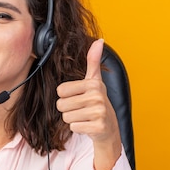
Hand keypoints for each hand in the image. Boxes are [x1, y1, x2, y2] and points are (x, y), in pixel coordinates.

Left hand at [55, 39, 121, 169]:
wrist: (109, 126)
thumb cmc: (97, 102)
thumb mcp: (95, 81)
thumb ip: (93, 61)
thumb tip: (99, 41)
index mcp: (93, 84)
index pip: (60, 91)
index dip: (66, 96)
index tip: (78, 97)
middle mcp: (97, 97)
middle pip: (61, 105)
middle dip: (68, 109)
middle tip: (81, 109)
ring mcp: (99, 113)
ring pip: (66, 117)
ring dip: (73, 119)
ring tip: (84, 117)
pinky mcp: (98, 127)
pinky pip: (73, 127)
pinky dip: (78, 128)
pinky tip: (87, 125)